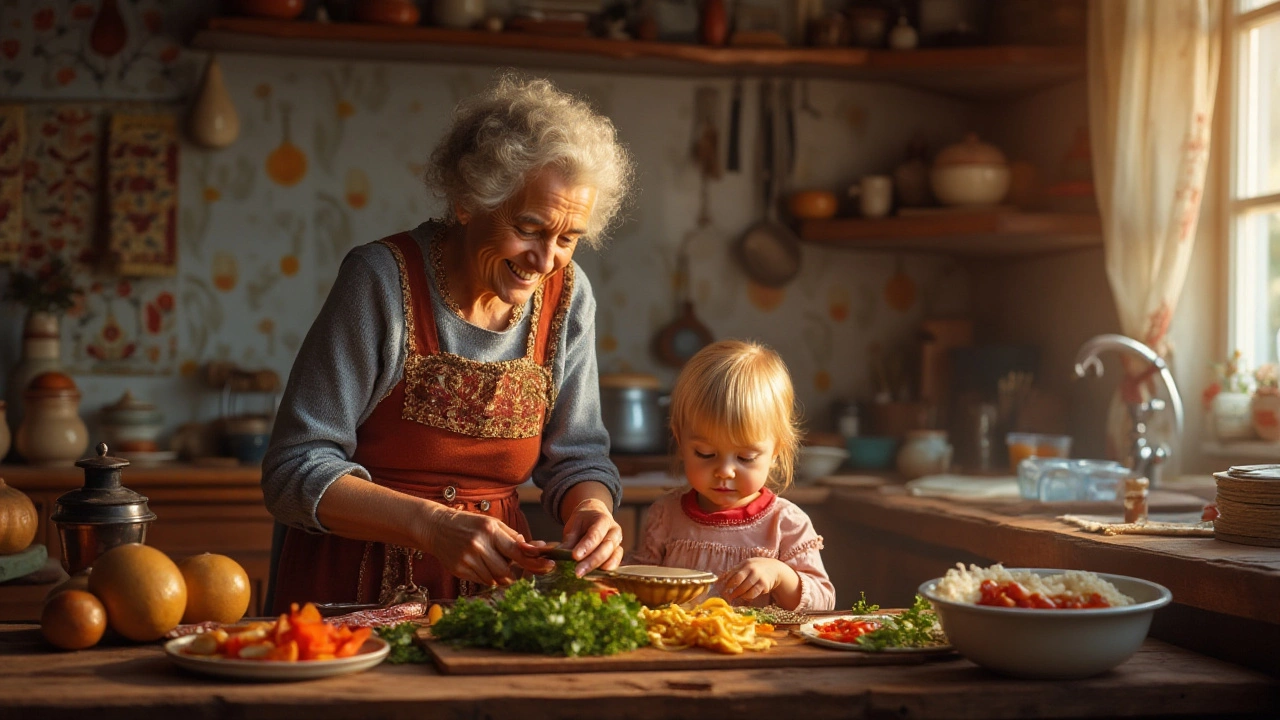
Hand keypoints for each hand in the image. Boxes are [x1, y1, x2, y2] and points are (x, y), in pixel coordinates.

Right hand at [422, 506, 549, 585]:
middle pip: (506, 572)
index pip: (517, 551)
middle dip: (514, 574)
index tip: (549, 566)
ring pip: (494, 579)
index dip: (535, 562)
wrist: (437, 527)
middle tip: (515, 569)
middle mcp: (479, 545)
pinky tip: (480, 565)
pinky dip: (487, 577)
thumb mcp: (492, 524)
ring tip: (492, 563)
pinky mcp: (459, 570)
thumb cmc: (470, 525)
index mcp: (490, 530)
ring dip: (500, 576)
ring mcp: (467, 559)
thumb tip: (537, 548)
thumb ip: (513, 538)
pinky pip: (482, 581)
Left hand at [560, 498, 623, 576]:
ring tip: (585, 575)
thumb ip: (569, 540)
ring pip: (612, 556)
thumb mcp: (574, 525)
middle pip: (605, 547)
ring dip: (598, 567)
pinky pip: (615, 562)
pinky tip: (596, 576)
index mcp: (603, 520)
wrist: (594, 515)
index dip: (586, 546)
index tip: (575, 556)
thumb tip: (560, 555)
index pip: (595, 534)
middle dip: (591, 561)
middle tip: (578, 571)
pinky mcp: (617, 553)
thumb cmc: (583, 521)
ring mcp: (618, 543)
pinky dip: (606, 570)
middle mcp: (614, 531)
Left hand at [721, 558, 795, 602]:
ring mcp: (758, 577)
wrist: (774, 569)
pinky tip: (744, 597)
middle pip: (737, 580)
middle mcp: (752, 569)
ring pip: (744, 588)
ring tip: (734, 597)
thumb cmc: (756, 568)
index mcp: (745, 564)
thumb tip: (719, 579)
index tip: (721, 589)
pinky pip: (752, 593)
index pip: (732, 574)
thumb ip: (734, 571)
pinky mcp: (764, 585)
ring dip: (738, 594)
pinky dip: (746, 597)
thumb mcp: (746, 566)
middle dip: (730, 589)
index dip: (726, 582)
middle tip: (726, 595)